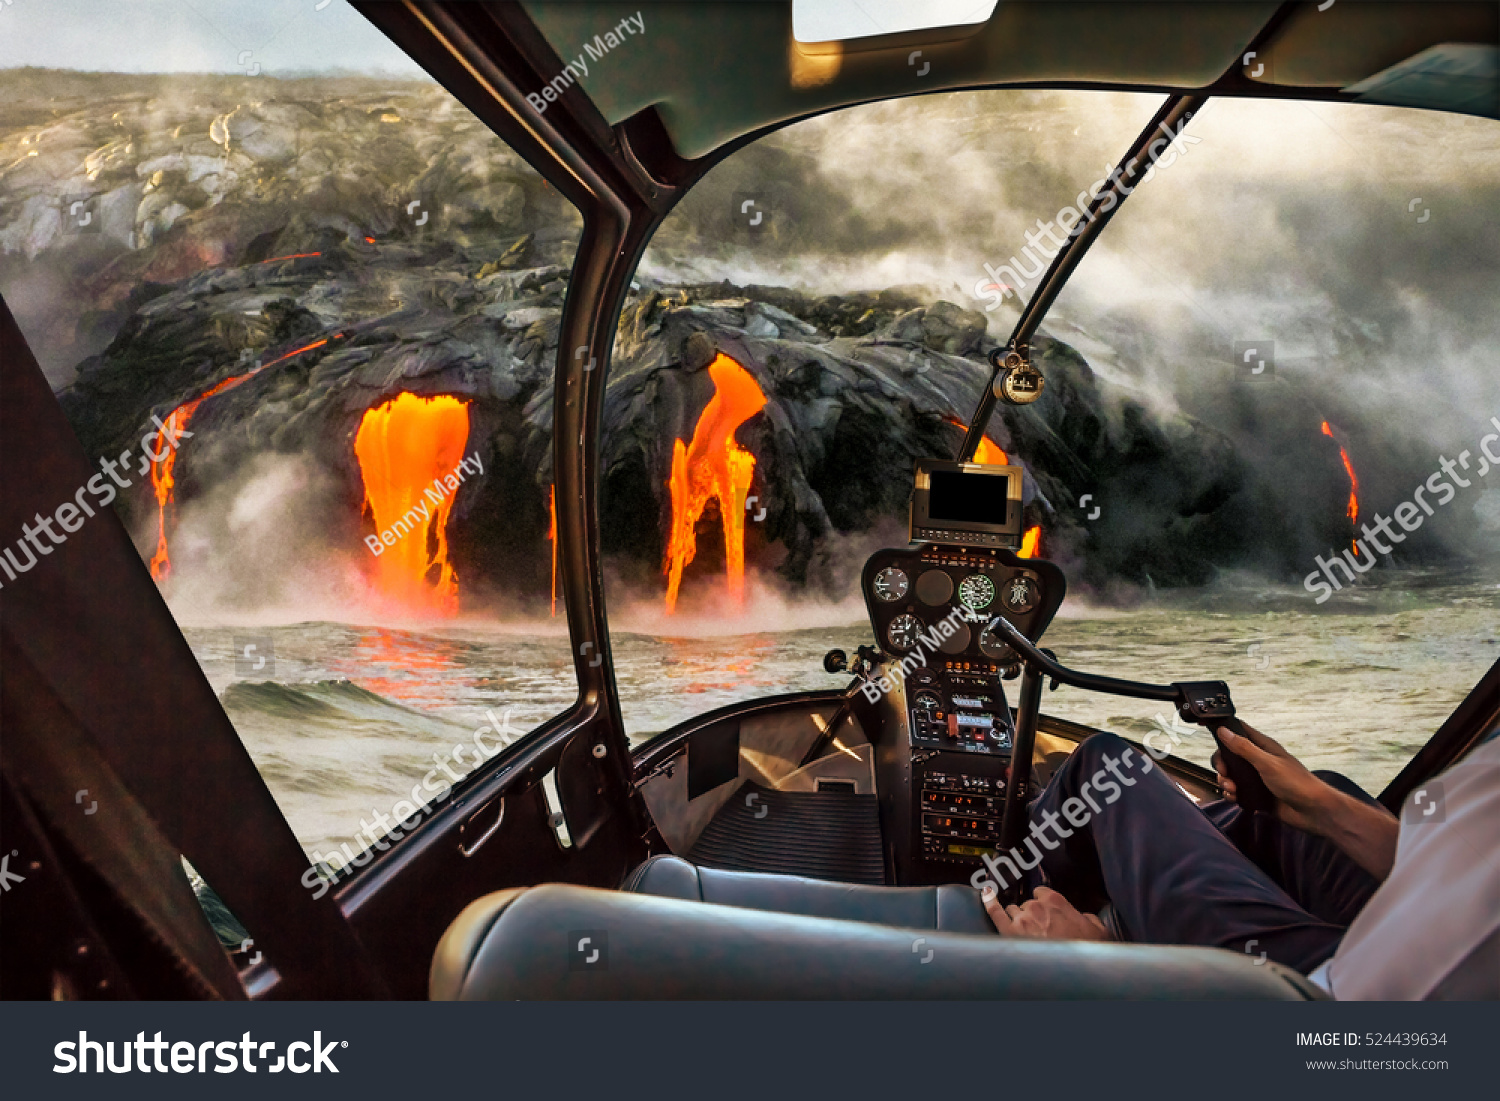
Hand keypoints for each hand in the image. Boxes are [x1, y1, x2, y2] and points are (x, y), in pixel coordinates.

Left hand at [984, 885, 1110, 940]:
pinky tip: (986, 893)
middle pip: (1027, 904)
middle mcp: (1035, 906)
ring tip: (1025, 932)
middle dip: (1031, 914)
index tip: (1046, 910)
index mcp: (1055, 901)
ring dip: (1017, 918)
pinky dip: (989, 902)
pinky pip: (994, 912)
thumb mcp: (1098, 929)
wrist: (1074, 972)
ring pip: (1012, 910)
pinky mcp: (1008, 932)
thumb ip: (1087, 917)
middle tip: (1040, 930)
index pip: (1041, 892)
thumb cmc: (1087, 951)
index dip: (1043, 902)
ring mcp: (1020, 919)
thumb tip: (1082, 917)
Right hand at [1212, 721, 1329, 832]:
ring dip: (1225, 782)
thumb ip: (1244, 748)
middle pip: (1229, 756)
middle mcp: (1258, 760)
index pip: (1239, 731)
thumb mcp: (1267, 763)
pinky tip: (1236, 798)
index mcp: (1262, 747)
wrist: (1313, 812)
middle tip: (1224, 774)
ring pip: (1231, 775)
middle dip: (1222, 765)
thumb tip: (1223, 730)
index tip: (1207, 730)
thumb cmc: (1295, 783)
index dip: (1223, 729)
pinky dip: (1232, 794)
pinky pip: (1236, 791)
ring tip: (1232, 790)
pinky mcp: (1256, 795)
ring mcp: (1256, 778)